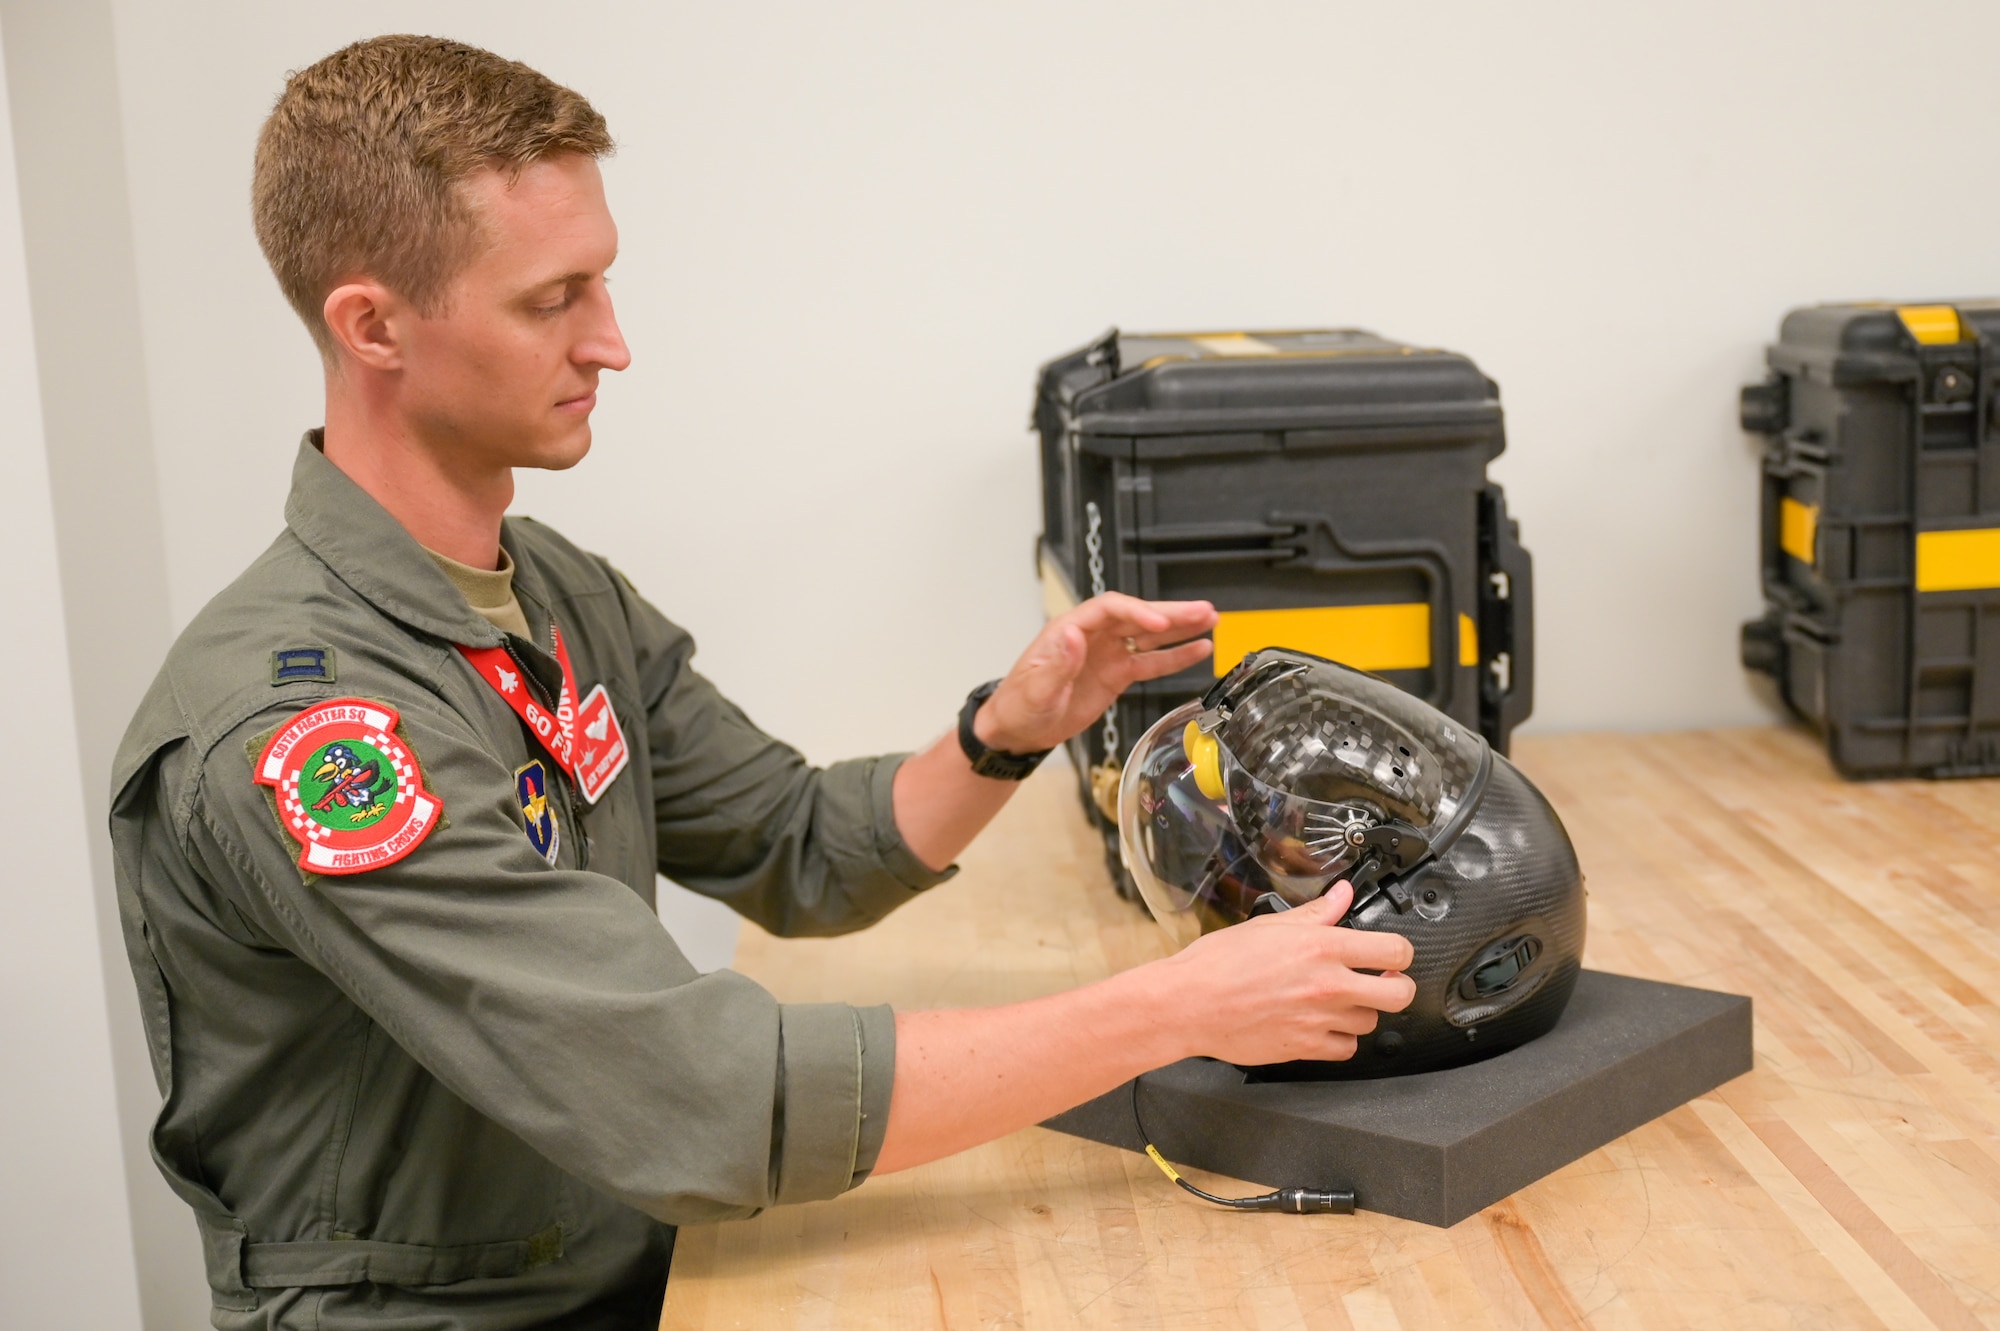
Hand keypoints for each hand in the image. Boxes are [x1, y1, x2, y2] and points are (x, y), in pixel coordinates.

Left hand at [975, 592, 1218, 752]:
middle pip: (1136, 616)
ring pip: (1149, 635)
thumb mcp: (1035, 689)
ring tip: (1210, 620)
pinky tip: (1198, 649)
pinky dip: (1175, 657)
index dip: (1136, 613)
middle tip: (1202, 610)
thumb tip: (1073, 635)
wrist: (1020, 729)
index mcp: (1069, 630)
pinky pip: (1151, 662)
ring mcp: (1108, 653)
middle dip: (1170, 613)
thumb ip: (1056, 664)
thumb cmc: (1020, 705)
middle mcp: (1093, 636)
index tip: (1158, 622)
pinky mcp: (1118, 674)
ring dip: (1179, 628)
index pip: (1109, 610)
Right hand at [1155, 882, 1416, 1066]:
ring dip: (1360, 1011)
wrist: (1189, 1004)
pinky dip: (1340, 1039)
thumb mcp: (1268, 925)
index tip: (1390, 954)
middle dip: (1397, 986)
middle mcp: (1328, 985)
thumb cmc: (1218, 965)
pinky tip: (1323, 1024)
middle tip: (1382, 981)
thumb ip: (1315, 913)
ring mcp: (1320, 1020)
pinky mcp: (1307, 1048)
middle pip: (1400, 994)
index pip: (1395, 951)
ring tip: (1337, 1000)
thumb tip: (1341, 894)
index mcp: (1322, 947)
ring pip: (1371, 1022)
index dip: (1400, 952)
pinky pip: (1346, 1049)